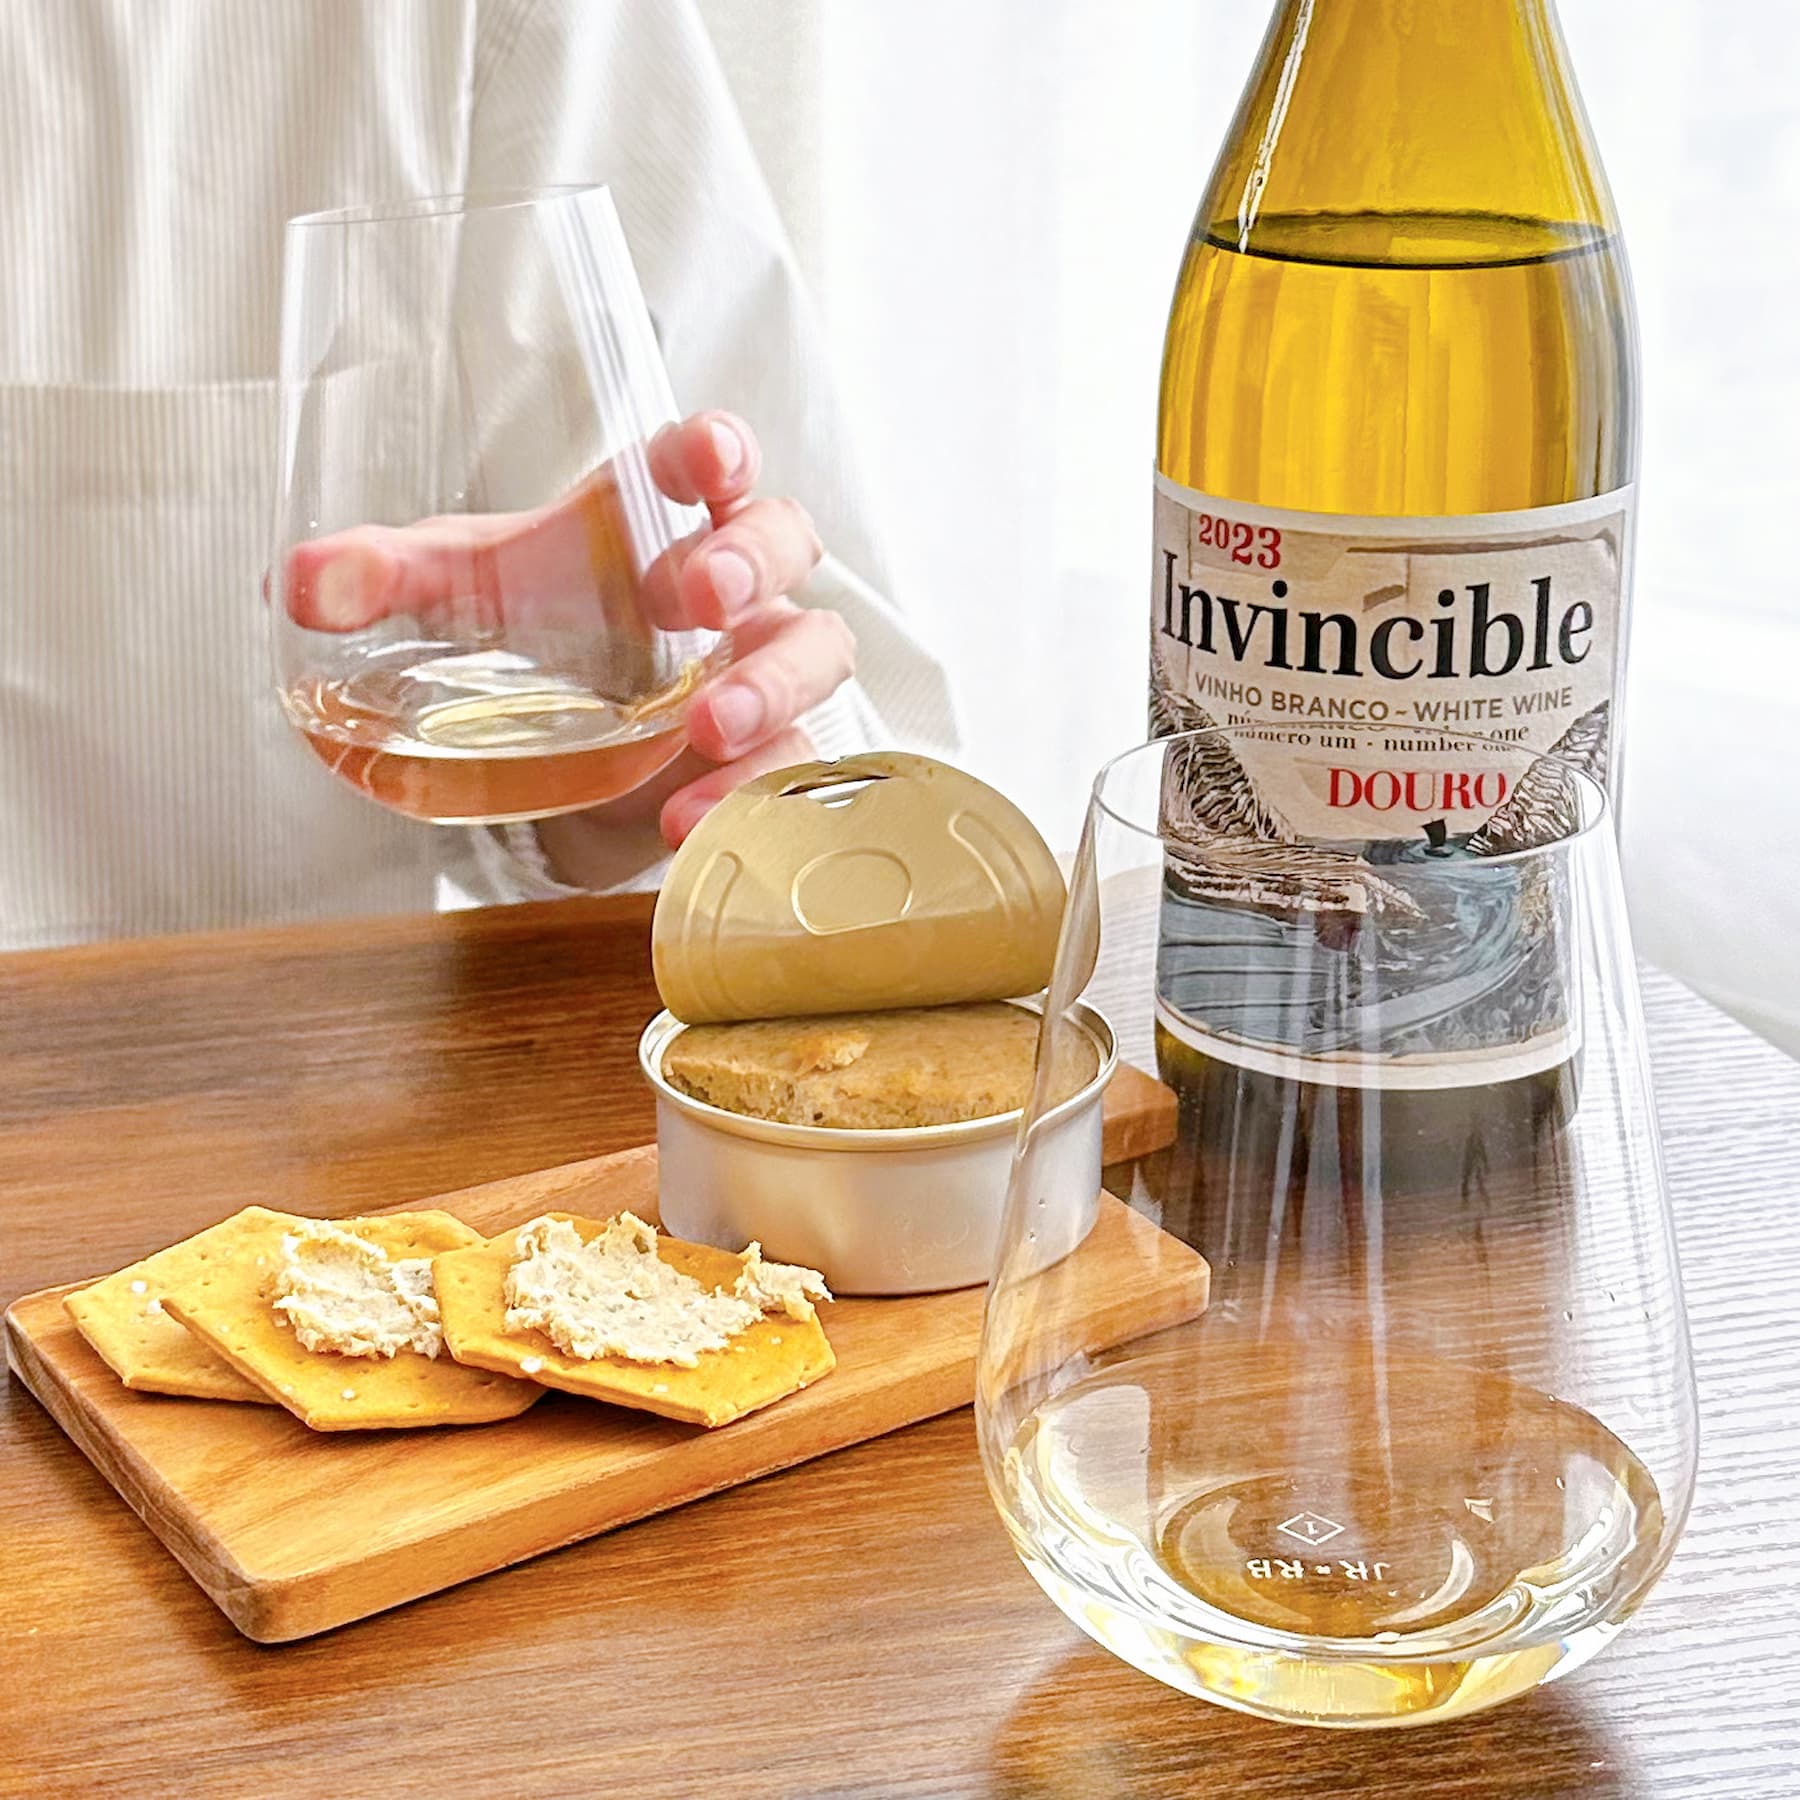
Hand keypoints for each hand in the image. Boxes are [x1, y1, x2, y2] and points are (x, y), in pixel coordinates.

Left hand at [283, 411, 854, 850]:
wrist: (567, 745)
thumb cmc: (537, 629)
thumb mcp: (458, 592)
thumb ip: (383, 576)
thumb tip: (294, 584)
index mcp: (662, 516)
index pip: (711, 460)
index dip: (720, 452)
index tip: (706, 460)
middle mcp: (733, 584)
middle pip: (786, 541)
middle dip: (748, 564)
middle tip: (697, 601)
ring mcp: (763, 665)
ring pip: (814, 653)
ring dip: (770, 684)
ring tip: (708, 727)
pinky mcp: (768, 750)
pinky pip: (795, 766)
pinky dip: (750, 794)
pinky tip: (689, 823)